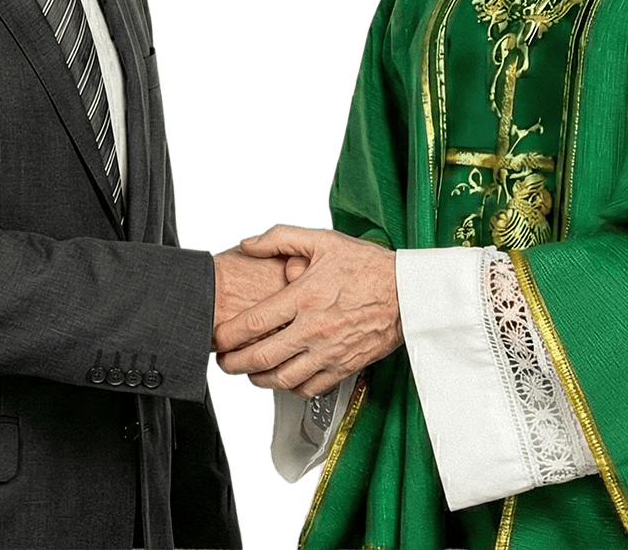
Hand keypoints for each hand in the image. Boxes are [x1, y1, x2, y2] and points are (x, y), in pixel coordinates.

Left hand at [214, 225, 400, 397]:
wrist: (410, 293)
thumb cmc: (368, 265)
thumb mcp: (324, 240)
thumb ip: (281, 238)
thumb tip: (247, 244)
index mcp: (304, 298)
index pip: (252, 324)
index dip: (226, 336)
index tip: (216, 338)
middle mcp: (313, 330)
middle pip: (261, 359)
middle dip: (233, 364)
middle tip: (223, 360)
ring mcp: (329, 352)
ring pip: (282, 380)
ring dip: (258, 379)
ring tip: (249, 371)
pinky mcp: (344, 368)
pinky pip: (309, 389)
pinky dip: (290, 388)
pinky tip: (284, 377)